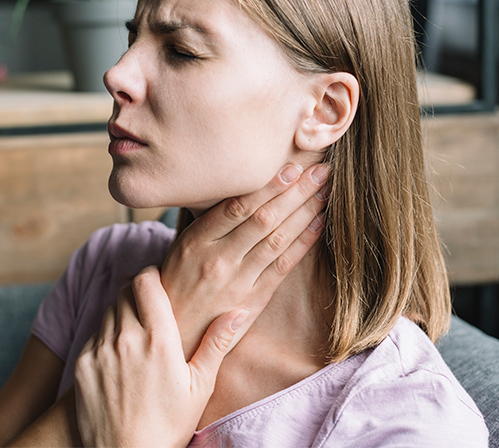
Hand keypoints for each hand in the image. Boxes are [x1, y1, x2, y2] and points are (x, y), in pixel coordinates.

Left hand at [74, 266, 248, 447]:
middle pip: (125, 292)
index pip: (146, 282)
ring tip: (136, 333)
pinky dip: (106, 335)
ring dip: (121, 313)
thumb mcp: (200, 385)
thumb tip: (238, 311)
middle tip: (149, 309)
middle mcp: (126, 337)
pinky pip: (94, 334)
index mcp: (158, 337)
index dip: (151, 276)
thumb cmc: (169, 424)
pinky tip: (119, 356)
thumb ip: (217, 342)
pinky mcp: (82, 365)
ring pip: (109, 310)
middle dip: (137, 293)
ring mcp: (101, 350)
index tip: (158, 283)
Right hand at [161, 163, 327, 359]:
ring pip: (277, 240)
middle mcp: (218, 259)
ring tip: (326, 190)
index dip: (268, 185)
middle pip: (263, 219)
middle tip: (321, 169)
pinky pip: (282, 267)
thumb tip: (244, 187)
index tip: (292, 167)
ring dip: (305, 213)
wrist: (172, 332)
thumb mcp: (182, 245)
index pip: (237, 206)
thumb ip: (211, 220)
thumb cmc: (177, 281)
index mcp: (197, 240)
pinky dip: (302, 244)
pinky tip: (319, 224)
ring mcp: (237, 282)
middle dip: (296, 192)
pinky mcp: (253, 301)